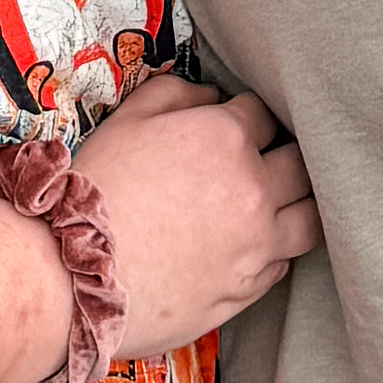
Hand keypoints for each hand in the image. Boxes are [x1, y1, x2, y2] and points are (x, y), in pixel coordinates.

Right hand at [79, 71, 317, 355]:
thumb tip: (210, 96)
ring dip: (297, 204)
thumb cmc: (93, 193)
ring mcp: (256, 245)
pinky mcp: (247, 290)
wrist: (72, 275)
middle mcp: (254, 190)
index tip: (232, 126)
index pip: (262, 114)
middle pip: (301, 164)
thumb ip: (176, 93)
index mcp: (227, 139)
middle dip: (284, 155)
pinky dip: (274, 250)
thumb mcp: (125, 120)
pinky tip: (250, 245)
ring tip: (277, 203)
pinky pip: (282, 264)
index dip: (245, 116)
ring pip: (310, 219)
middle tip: (262, 161)